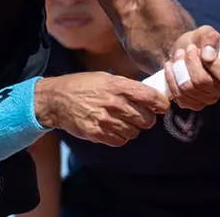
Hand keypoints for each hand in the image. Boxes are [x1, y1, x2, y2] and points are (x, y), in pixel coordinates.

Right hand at [35, 73, 169, 146]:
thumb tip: (150, 95)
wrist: (57, 99)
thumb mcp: (107, 78)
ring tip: (123, 122)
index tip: (162, 107)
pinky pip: (120, 141)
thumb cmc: (84, 85)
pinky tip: (113, 128)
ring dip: (132, 129)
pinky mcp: (96, 133)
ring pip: (134, 132)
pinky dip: (120, 137)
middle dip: (147, 119)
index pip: (150, 97)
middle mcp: (114, 103)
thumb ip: (128, 86)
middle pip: (146, 119)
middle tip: (140, 116)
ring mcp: (105, 120)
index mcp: (118, 86)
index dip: (161, 104)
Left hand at [163, 25, 219, 110]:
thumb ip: (210, 38)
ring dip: (179, 69)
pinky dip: (171, 79)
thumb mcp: (205, 33)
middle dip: (190, 62)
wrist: (186, 50)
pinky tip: (170, 67)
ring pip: (188, 89)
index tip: (197, 49)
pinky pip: (179, 96)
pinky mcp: (194, 104)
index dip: (209, 62)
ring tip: (178, 55)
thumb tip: (208, 54)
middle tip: (187, 49)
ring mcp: (208, 99)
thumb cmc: (200, 42)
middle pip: (202, 81)